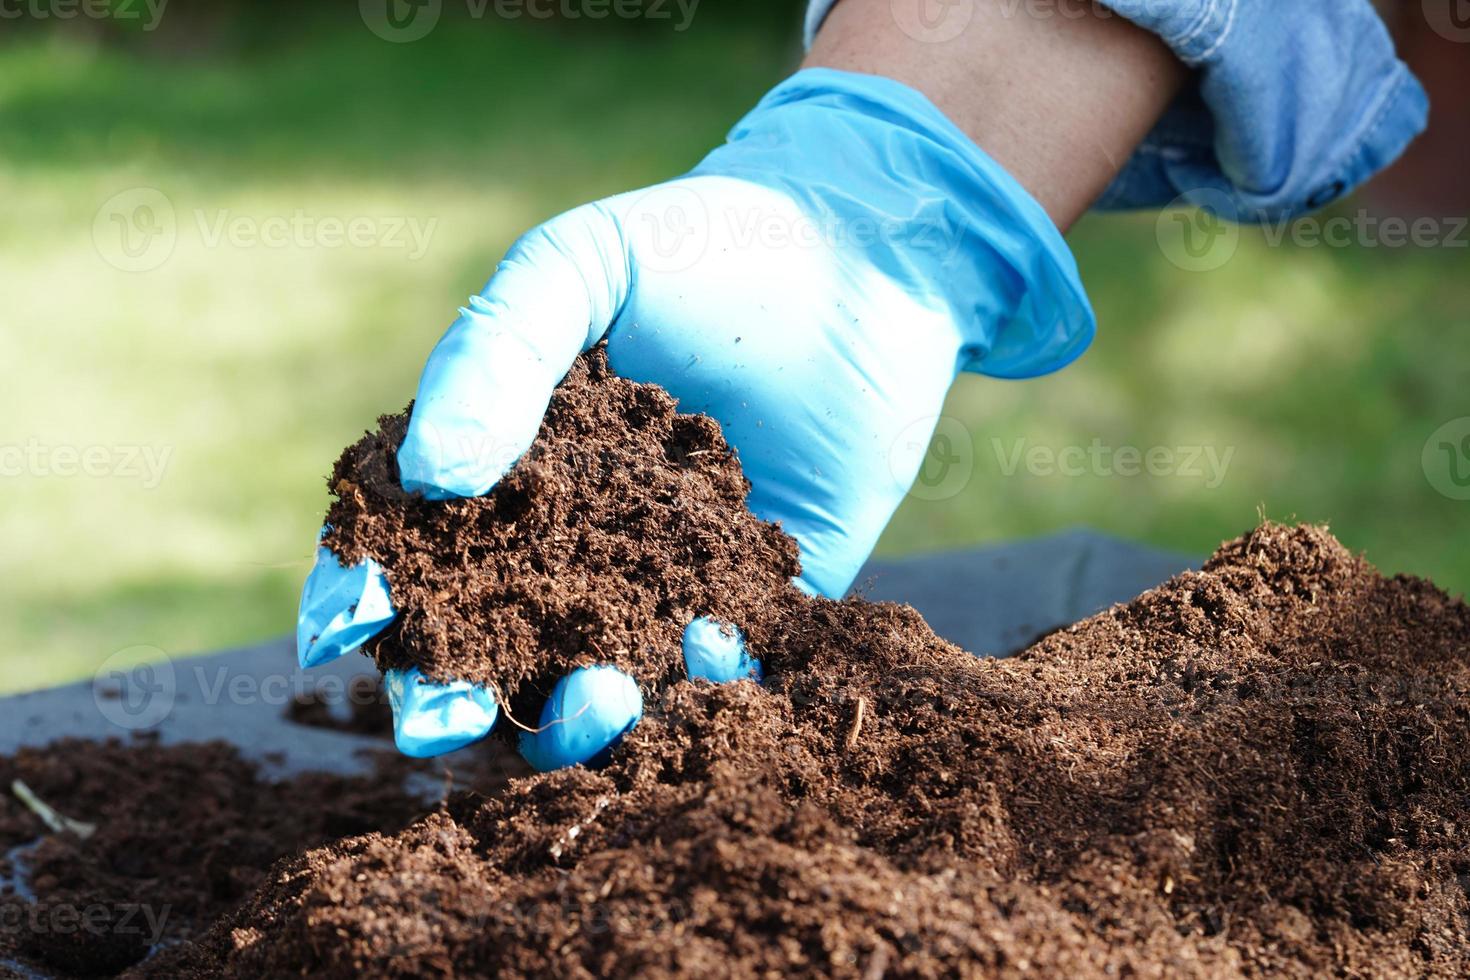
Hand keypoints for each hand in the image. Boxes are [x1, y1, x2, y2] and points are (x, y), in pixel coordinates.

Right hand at [296, 67, 1091, 768]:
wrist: (861, 257)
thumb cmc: (702, 248)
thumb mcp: (577, 268)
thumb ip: (494, 354)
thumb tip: (428, 475)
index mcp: (507, 465)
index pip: (414, 548)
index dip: (366, 592)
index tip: (343, 623)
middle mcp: (577, 541)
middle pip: (490, 645)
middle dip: (449, 696)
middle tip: (442, 718)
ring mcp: (668, 582)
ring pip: (600, 683)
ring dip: (581, 714)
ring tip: (596, 694)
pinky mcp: (766, 604)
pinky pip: (728, 677)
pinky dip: (710, 689)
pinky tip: (712, 649)